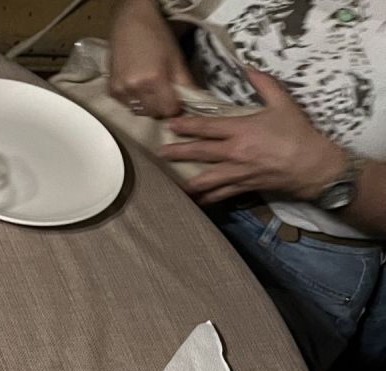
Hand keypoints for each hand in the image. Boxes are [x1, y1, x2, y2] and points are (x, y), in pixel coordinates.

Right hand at [109, 0, 194, 119]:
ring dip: (146, 104)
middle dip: (160, 105)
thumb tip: (195, 105)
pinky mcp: (112, 91)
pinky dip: (133, 100)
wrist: (131, 23)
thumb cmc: (157, 37)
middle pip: (153, 113)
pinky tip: (135, 84)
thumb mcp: (177, 59)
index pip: (168, 110)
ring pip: (139, 111)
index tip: (174, 97)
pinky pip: (126, 105)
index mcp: (154, 79)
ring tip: (147, 86)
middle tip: (162, 89)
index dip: (174, 105)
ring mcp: (121, 91)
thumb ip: (186, 85)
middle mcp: (135, 88)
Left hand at [162, 68, 346, 201]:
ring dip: (187, 180)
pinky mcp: (243, 187)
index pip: (207, 127)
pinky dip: (207, 198)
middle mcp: (234, 153)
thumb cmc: (297, 132)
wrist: (311, 164)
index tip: (171, 125)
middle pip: (200, 153)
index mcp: (241, 130)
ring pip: (205, 179)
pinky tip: (196, 201)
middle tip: (160, 153)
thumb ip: (263, 84)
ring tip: (172, 182)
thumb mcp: (282, 102)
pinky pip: (220, 195)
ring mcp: (237, 173)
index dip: (187, 126)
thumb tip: (248, 67)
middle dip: (178, 152)